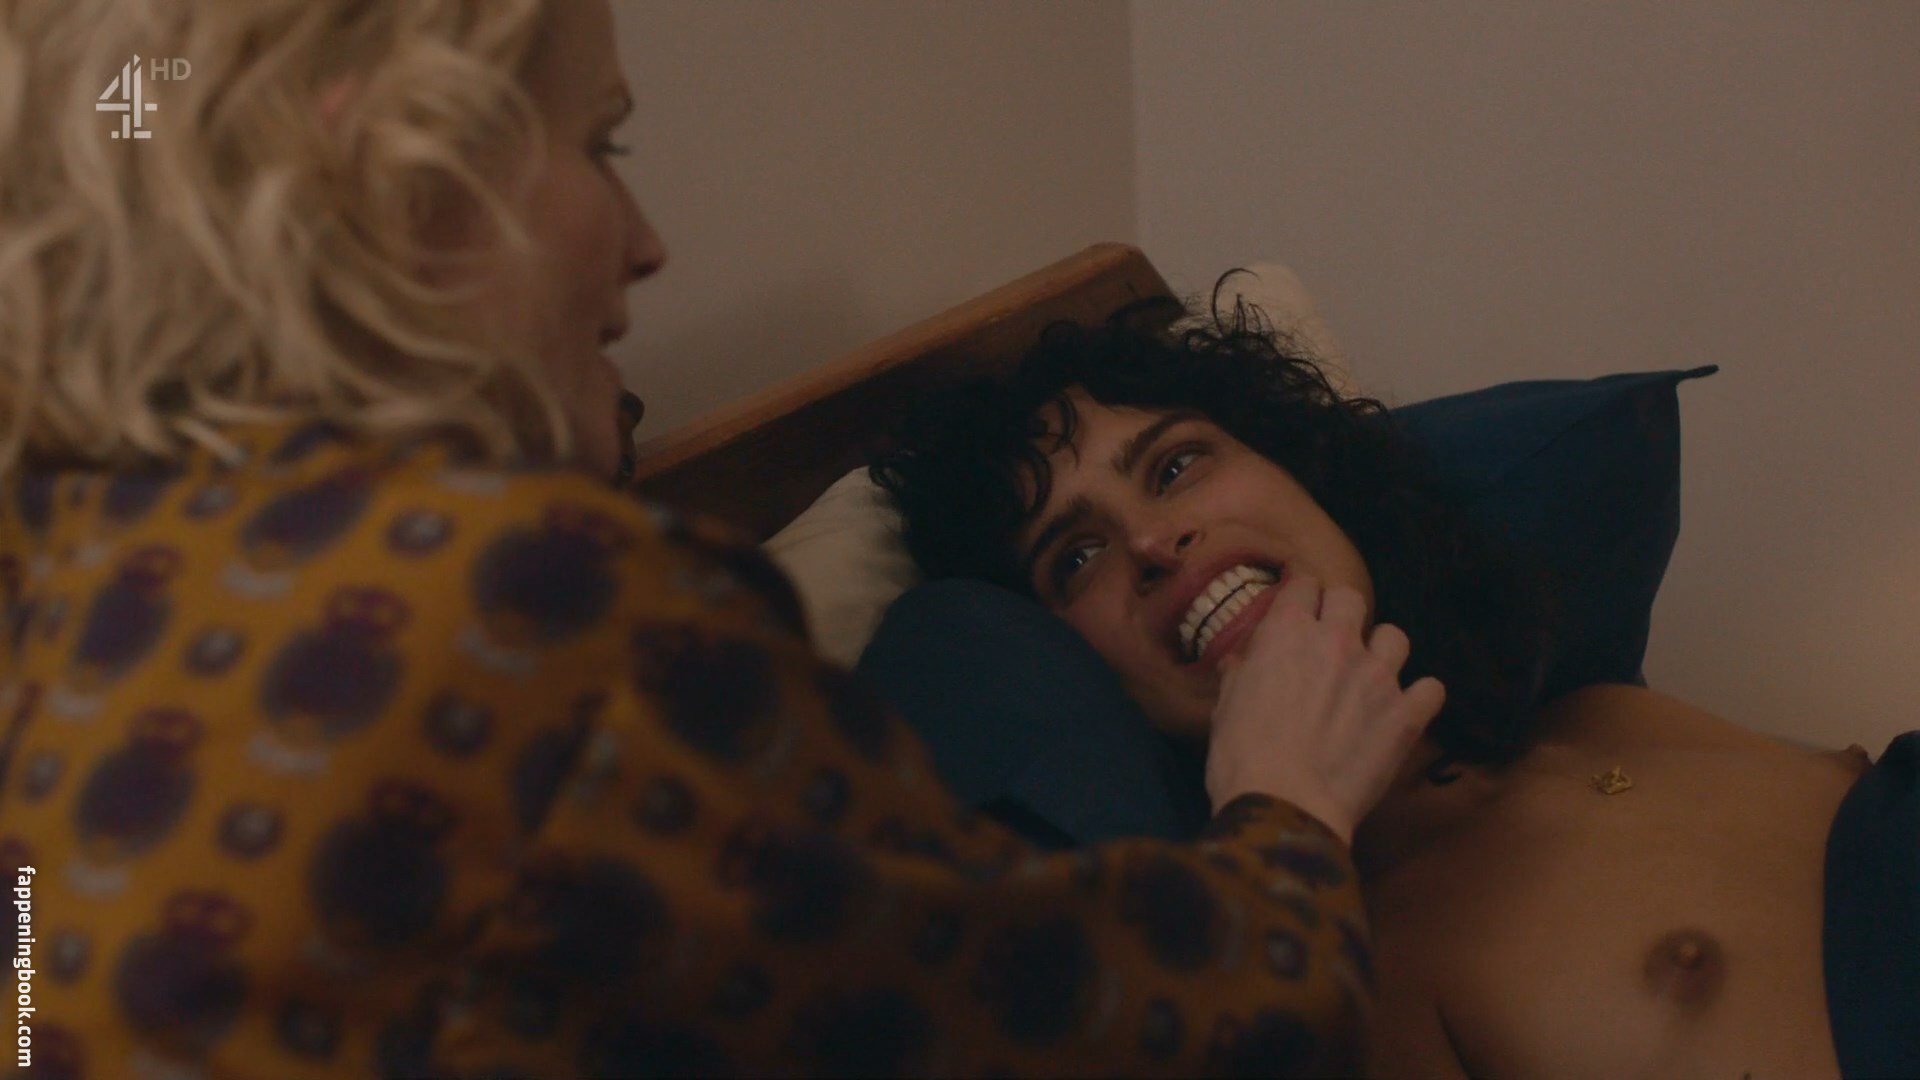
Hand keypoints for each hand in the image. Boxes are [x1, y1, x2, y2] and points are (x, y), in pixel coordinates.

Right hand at [1202, 571, 1444, 844]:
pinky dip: (1419, 697)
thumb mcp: (1226, 706)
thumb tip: (1242, 661)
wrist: (1286, 805)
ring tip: (1371, 674)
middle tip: (1331, 640)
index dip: (1300, 596)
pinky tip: (1405, 710)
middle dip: (1341, 612)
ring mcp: (1378, 676)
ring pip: (1396, 637)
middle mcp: (1338, 641)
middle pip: (1351, 598)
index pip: (1303, 585)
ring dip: (1383, 651)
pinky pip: (1431, 689)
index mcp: (1288, 631)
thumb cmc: (1242, 756)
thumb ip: (1240, 674)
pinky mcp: (1406, 714)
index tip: (1298, 609)